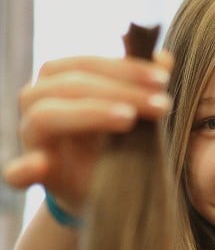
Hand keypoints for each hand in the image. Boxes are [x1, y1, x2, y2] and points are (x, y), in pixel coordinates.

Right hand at [2, 50, 173, 214]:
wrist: (102, 192)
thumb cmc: (114, 145)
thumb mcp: (133, 115)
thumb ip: (143, 86)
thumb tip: (165, 57)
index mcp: (58, 81)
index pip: (85, 64)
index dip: (124, 68)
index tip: (164, 79)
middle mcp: (38, 103)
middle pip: (68, 85)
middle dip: (119, 90)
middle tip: (161, 105)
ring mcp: (32, 138)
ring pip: (46, 116)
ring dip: (89, 114)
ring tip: (128, 120)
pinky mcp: (31, 175)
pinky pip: (15, 172)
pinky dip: (23, 169)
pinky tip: (40, 165)